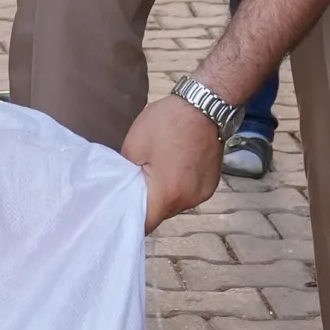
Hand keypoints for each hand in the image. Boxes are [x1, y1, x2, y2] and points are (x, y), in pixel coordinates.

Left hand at [120, 96, 223, 232]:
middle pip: (159, 214)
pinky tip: (173, 167)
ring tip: (155, 172)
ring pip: (174, 204)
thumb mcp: (134, 145)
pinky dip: (178, 186)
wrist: (205, 106)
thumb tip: (123, 188)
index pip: (143, 223)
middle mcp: (188, 200)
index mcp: (167, 194)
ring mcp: (201, 194)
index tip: (118, 211)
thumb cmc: (168, 122)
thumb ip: (126, 174)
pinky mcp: (210, 185)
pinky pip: (187, 194)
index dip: (128, 219)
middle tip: (134, 185)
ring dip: (163, 194)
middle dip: (146, 204)